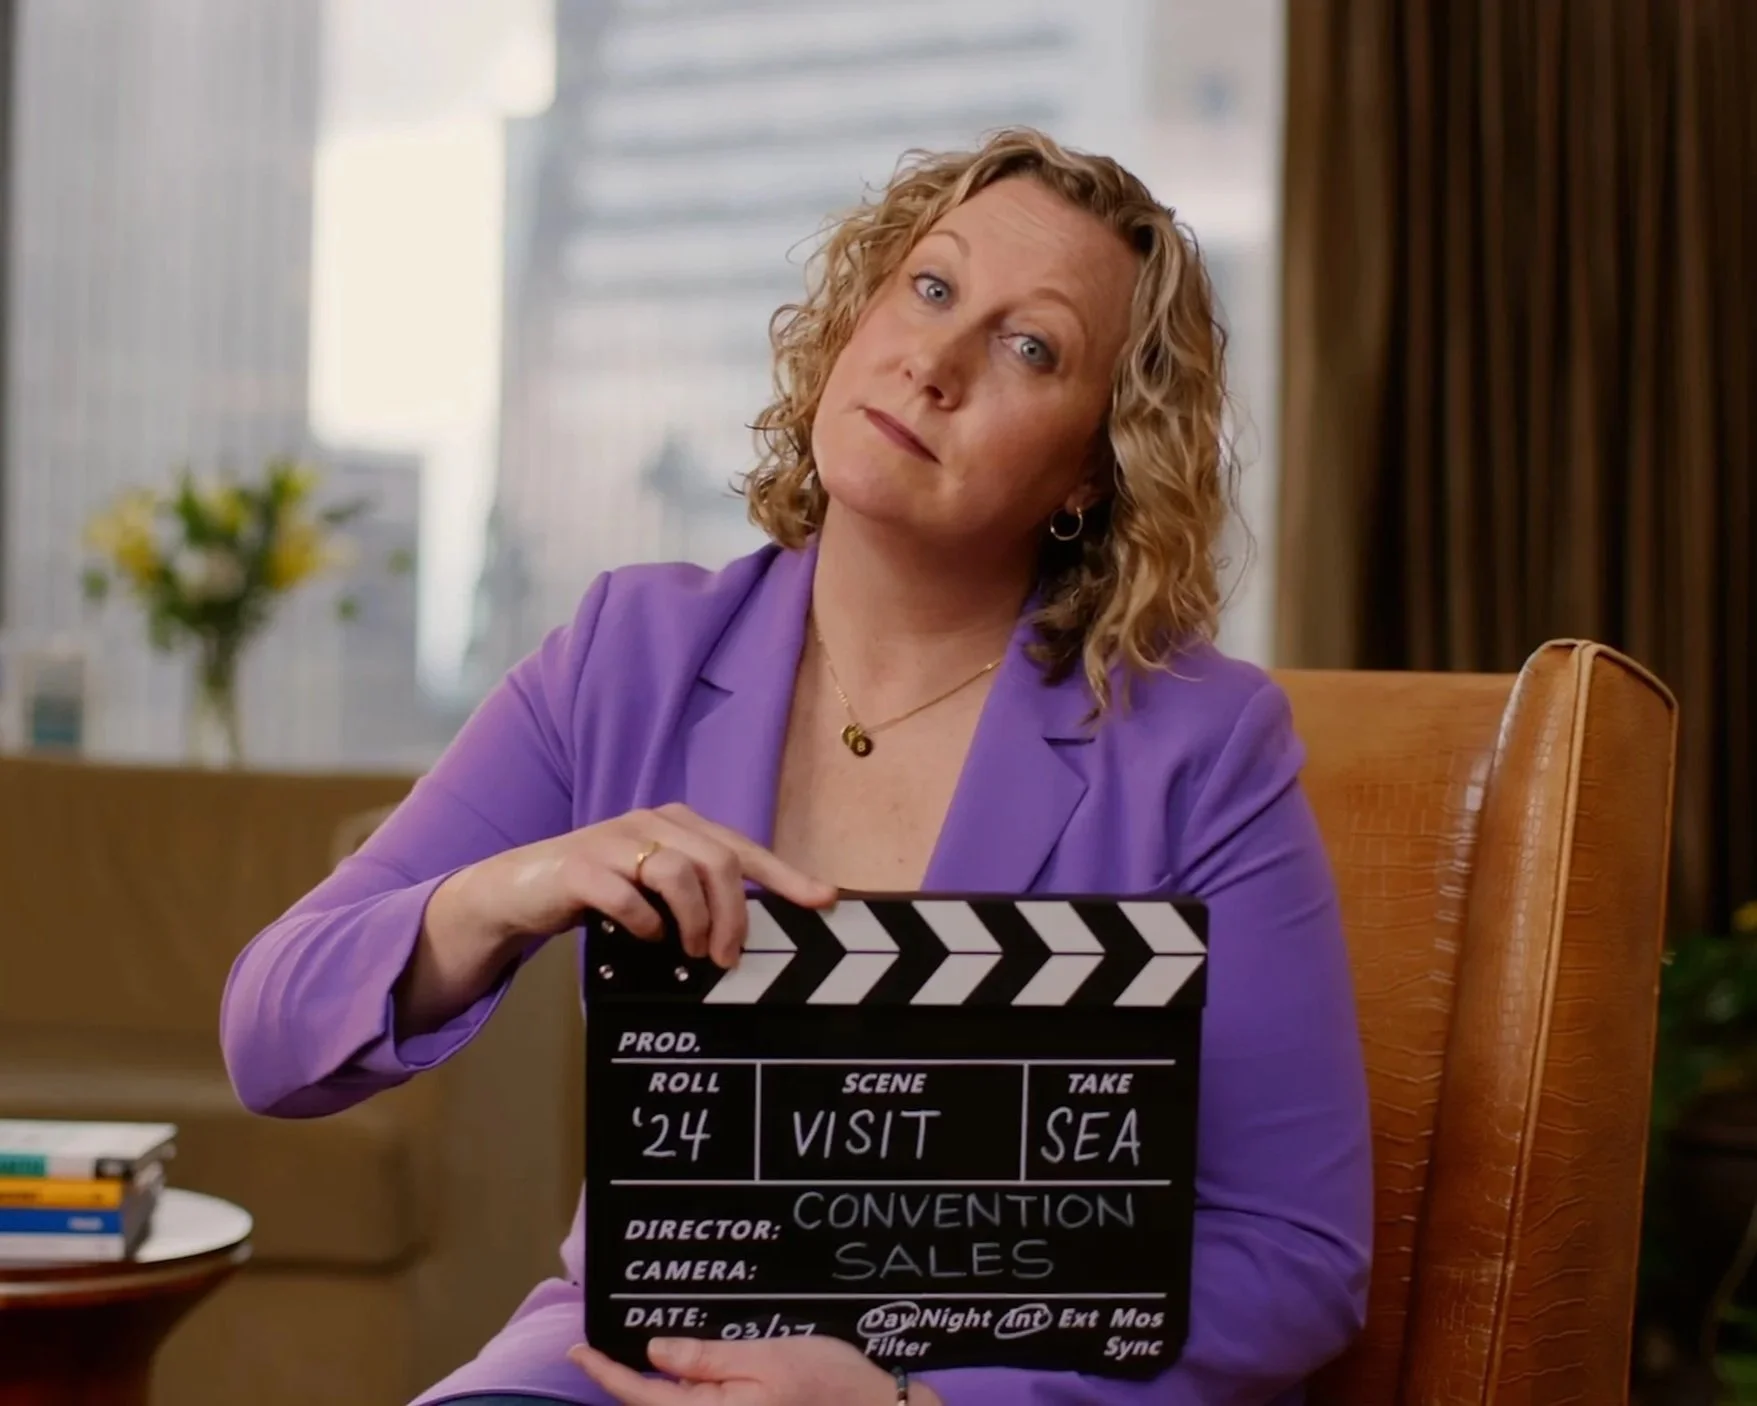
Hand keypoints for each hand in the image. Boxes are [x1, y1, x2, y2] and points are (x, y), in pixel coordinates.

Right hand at [437, 803, 836, 968]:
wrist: (522, 889)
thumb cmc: (602, 890)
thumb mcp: (656, 888)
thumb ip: (698, 895)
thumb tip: (747, 935)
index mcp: (678, 824)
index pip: (743, 847)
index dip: (786, 875)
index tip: (824, 901)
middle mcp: (652, 822)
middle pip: (717, 862)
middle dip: (733, 916)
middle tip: (727, 957)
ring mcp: (615, 840)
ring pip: (678, 873)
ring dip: (694, 922)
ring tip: (690, 952)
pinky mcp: (580, 866)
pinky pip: (627, 894)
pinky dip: (644, 923)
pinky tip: (644, 937)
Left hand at [569, 1336, 941, 1405]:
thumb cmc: (828, 1381)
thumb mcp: (766, 1357)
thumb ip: (707, 1358)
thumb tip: (654, 1352)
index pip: (645, 1398)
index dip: (608, 1374)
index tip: (577, 1352)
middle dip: (632, 1383)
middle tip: (605, 1349)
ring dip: (660, 1389)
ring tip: (651, 1359)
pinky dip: (686, 1394)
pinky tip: (689, 1373)